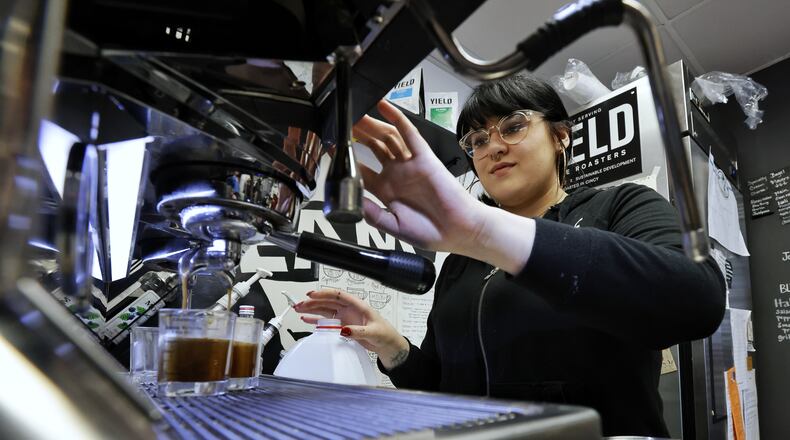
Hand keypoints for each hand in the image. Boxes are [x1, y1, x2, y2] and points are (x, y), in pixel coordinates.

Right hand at [293, 288, 409, 368]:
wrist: (387, 345)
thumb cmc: (385, 334)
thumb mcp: (374, 332)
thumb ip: (359, 331)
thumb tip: (344, 329)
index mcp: (358, 305)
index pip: (338, 295)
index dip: (325, 293)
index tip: (312, 295)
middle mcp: (349, 309)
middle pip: (328, 301)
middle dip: (313, 301)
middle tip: (300, 304)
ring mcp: (344, 317)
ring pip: (325, 310)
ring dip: (312, 309)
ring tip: (299, 309)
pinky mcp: (342, 326)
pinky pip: (326, 321)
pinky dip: (315, 320)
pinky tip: (306, 319)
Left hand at [353, 100, 485, 254]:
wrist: (457, 231)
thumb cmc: (430, 231)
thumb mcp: (393, 226)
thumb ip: (373, 213)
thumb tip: (353, 201)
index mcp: (386, 190)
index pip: (361, 169)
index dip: (347, 159)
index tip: (332, 149)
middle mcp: (396, 174)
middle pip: (373, 147)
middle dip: (358, 135)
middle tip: (343, 123)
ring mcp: (410, 164)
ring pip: (388, 137)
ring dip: (372, 125)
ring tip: (357, 113)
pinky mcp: (424, 158)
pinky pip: (410, 134)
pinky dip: (397, 118)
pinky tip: (385, 107)